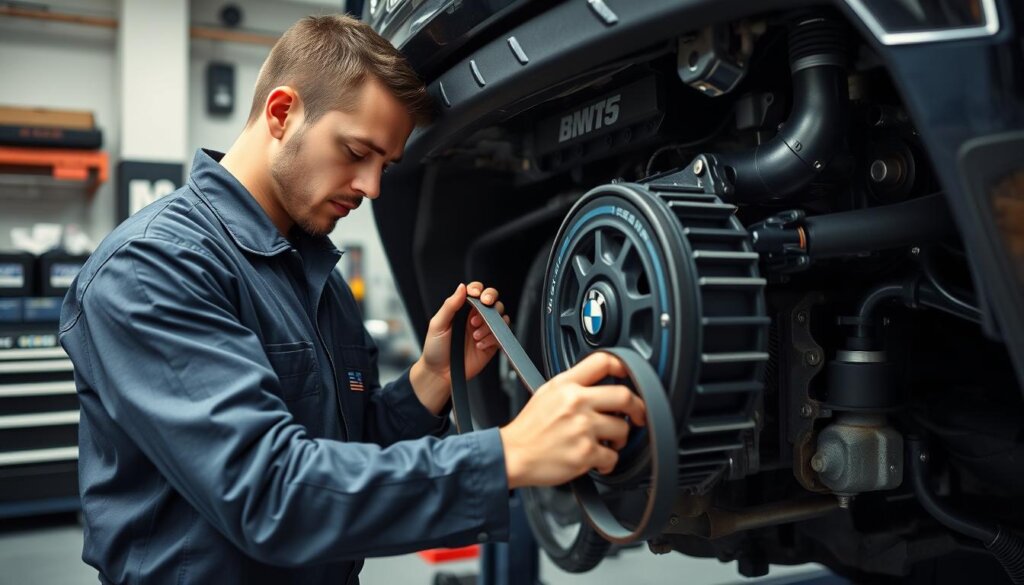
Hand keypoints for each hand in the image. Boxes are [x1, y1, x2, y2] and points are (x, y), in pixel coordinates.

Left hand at [410, 281, 509, 413]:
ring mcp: (485, 331)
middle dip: (491, 300)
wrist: (440, 373)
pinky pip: (501, 336)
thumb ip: (450, 306)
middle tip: (485, 305)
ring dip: (489, 323)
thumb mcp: (438, 324)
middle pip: (493, 300)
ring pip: (500, 317)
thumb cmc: (435, 348)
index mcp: (462, 310)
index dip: (479, 290)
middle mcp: (476, 318)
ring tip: (475, 335)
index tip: (476, 294)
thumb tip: (462, 287)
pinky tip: (479, 345)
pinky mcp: (492, 345)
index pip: (476, 292)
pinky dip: (492, 338)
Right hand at [498, 353, 646, 489]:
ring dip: (620, 439)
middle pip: (625, 396)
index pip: (603, 362)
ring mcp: (582, 428)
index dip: (623, 366)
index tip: (630, 376)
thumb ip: (573, 384)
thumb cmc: (529, 428)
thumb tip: (600, 382)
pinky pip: (612, 457)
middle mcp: (576, 403)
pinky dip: (608, 462)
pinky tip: (598, 461)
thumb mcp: (546, 392)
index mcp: (566, 385)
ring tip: (608, 443)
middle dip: (638, 408)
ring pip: (622, 429)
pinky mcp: (585, 453)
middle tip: (638, 416)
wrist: (512, 454)